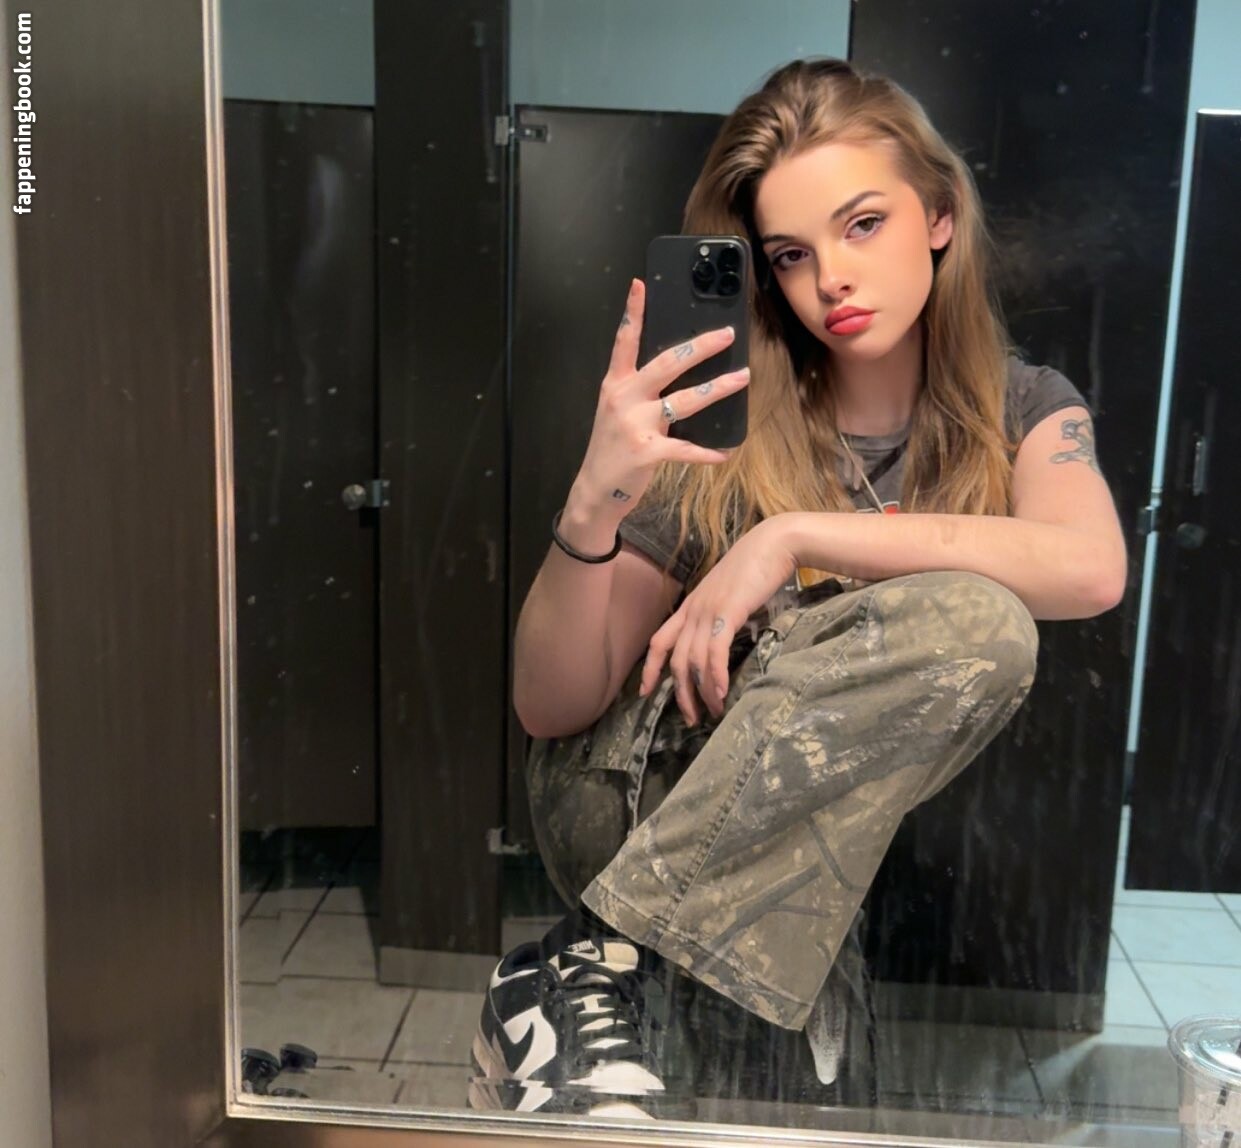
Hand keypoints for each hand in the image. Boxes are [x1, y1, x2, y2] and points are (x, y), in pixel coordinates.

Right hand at [567, 278, 750, 524]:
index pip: (624, 341)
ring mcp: (634, 424)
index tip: (640, 285)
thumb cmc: (613, 448)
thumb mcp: (618, 411)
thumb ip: (642, 391)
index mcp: (616, 384)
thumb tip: (681, 373)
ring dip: (718, 388)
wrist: (596, 490)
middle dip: (700, 347)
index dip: (632, 312)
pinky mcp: (647, 452)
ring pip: (684, 400)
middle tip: (727, 334)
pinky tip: (725, 452)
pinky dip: (707, 452)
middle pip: (666, 363)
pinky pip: (685, 449)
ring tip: (742, 378)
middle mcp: (624, 398)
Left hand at [639, 516, 797, 724]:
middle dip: (680, 694)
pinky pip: (714, 652)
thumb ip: (720, 615)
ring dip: (702, 692)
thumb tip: (723, 638)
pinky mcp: (727, 613)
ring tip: (711, 712)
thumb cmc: (756, 567)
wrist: (773, 544)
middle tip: (690, 718)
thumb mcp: (728, 594)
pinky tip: (720, 693)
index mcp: (690, 606)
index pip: (659, 641)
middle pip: (676, 660)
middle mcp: (692, 610)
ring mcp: (708, 611)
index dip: (649, 668)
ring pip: (694, 661)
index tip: (644, 693)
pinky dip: (715, 676)